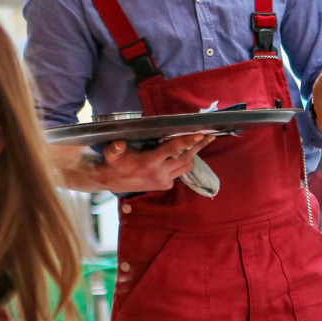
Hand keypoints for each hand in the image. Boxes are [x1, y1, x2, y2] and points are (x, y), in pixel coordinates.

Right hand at [99, 134, 213, 192]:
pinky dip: (184, 166)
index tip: (200, 134)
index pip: (173, 149)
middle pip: (186, 158)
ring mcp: (163, 181)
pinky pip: (179, 175)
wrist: (112, 181)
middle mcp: (159, 173)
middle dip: (198, 147)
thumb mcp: (112, 154)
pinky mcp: (164, 186)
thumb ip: (115, 148)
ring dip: (193, 156)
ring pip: (186, 167)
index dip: (187, 140)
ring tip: (200, 144)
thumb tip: (119, 143)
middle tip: (209, 137)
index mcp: (150, 162)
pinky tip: (185, 156)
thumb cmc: (115, 163)